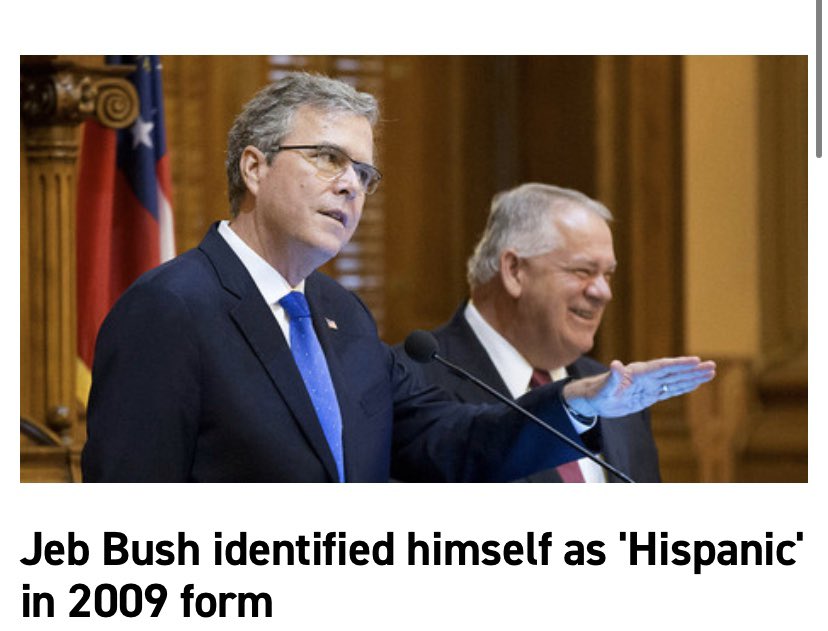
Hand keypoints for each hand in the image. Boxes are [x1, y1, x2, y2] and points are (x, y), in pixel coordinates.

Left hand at [562, 356, 715, 417]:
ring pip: (675, 380)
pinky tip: (696, 383)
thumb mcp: (604, 388)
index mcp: (638, 373)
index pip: (662, 367)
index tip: (695, 360)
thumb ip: (612, 377)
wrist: (594, 399)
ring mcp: (650, 385)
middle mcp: (647, 377)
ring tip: (710, 372)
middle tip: (712, 366)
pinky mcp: (650, 394)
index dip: (679, 364)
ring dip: (692, 377)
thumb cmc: (598, 393)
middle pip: (673, 372)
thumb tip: (615, 364)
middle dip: (692, 369)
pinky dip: (684, 387)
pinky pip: (670, 390)